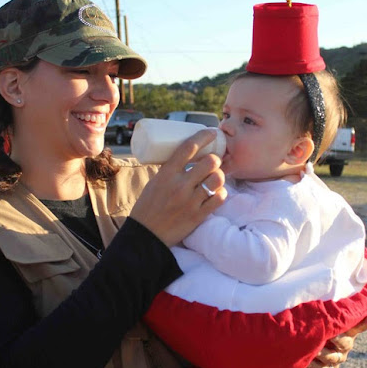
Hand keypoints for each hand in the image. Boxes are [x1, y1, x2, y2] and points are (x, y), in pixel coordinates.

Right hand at [130, 129, 226, 245]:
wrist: (146, 235)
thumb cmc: (147, 207)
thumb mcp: (154, 183)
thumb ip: (170, 171)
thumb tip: (185, 159)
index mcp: (166, 174)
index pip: (189, 147)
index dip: (204, 136)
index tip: (212, 132)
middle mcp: (180, 185)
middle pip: (209, 162)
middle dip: (215, 159)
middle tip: (213, 163)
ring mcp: (190, 201)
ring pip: (217, 179)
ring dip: (219, 176)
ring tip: (214, 178)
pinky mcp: (198, 216)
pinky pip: (219, 198)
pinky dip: (221, 193)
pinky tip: (217, 193)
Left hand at [307, 295, 366, 367]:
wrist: (312, 343)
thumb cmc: (325, 326)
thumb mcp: (332, 316)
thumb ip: (346, 306)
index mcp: (349, 330)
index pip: (360, 325)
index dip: (366, 322)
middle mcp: (346, 344)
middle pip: (345, 343)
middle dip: (337, 339)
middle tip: (330, 336)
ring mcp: (338, 357)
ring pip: (332, 357)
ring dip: (323, 353)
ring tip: (314, 349)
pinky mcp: (328, 367)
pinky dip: (315, 365)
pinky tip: (308, 361)